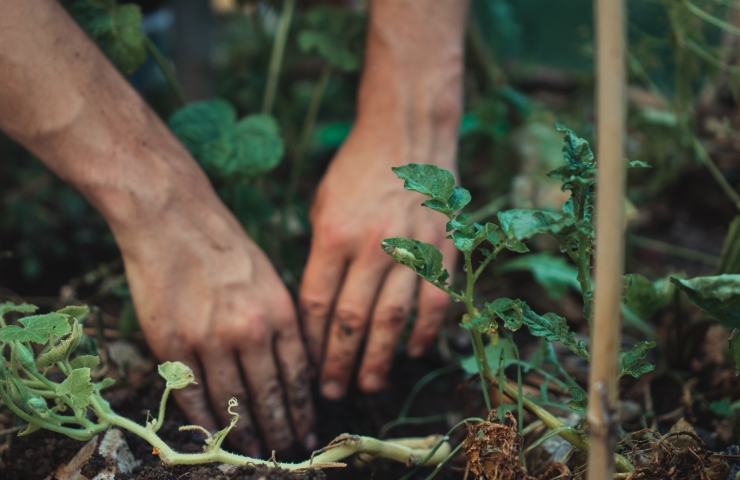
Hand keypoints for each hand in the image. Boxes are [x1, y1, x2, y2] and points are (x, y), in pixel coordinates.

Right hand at [116, 188, 314, 455]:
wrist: (171, 217)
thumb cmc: (223, 244)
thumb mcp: (268, 278)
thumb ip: (281, 323)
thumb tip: (292, 369)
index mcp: (279, 312)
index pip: (297, 377)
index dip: (302, 411)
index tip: (307, 432)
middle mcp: (249, 331)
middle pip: (269, 397)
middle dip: (279, 430)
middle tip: (285, 452)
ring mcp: (209, 340)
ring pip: (231, 403)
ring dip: (244, 433)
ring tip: (253, 451)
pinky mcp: (172, 344)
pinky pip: (192, 395)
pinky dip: (203, 420)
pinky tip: (213, 434)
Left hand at [299, 125, 457, 399]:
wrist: (407, 134)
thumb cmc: (355, 171)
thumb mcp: (322, 206)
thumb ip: (320, 255)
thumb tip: (317, 308)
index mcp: (333, 235)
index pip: (315, 303)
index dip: (309, 341)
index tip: (304, 367)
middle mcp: (371, 246)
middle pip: (351, 321)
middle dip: (338, 363)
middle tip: (331, 393)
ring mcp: (410, 249)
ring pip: (393, 320)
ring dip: (379, 359)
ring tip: (368, 386)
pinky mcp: (441, 248)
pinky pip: (434, 301)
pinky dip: (423, 331)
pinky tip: (411, 352)